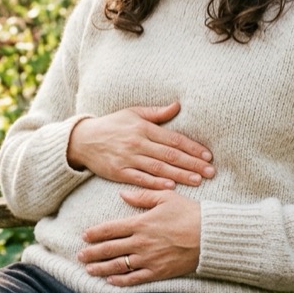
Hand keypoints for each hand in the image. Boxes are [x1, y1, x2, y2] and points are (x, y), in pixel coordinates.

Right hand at [67, 102, 213, 189]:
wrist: (83, 139)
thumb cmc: (112, 125)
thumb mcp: (133, 113)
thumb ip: (156, 113)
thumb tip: (177, 106)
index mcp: (143, 128)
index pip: (174, 139)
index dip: (192, 148)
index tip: (208, 156)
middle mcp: (137, 143)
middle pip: (170, 155)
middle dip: (192, 164)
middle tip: (210, 172)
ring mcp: (128, 158)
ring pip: (158, 168)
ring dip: (179, 175)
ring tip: (197, 181)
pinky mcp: (119, 172)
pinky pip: (140, 179)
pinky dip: (155, 183)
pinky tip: (170, 187)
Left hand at [78, 189, 200, 286]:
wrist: (210, 236)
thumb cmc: (190, 213)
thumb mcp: (166, 197)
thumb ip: (142, 196)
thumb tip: (122, 194)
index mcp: (141, 223)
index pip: (111, 229)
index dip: (95, 233)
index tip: (84, 236)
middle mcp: (141, 242)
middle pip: (109, 249)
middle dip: (92, 252)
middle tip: (80, 255)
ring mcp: (149, 259)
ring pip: (118, 265)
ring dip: (101, 268)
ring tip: (89, 269)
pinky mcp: (158, 272)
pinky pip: (135, 278)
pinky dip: (121, 280)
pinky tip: (110, 280)